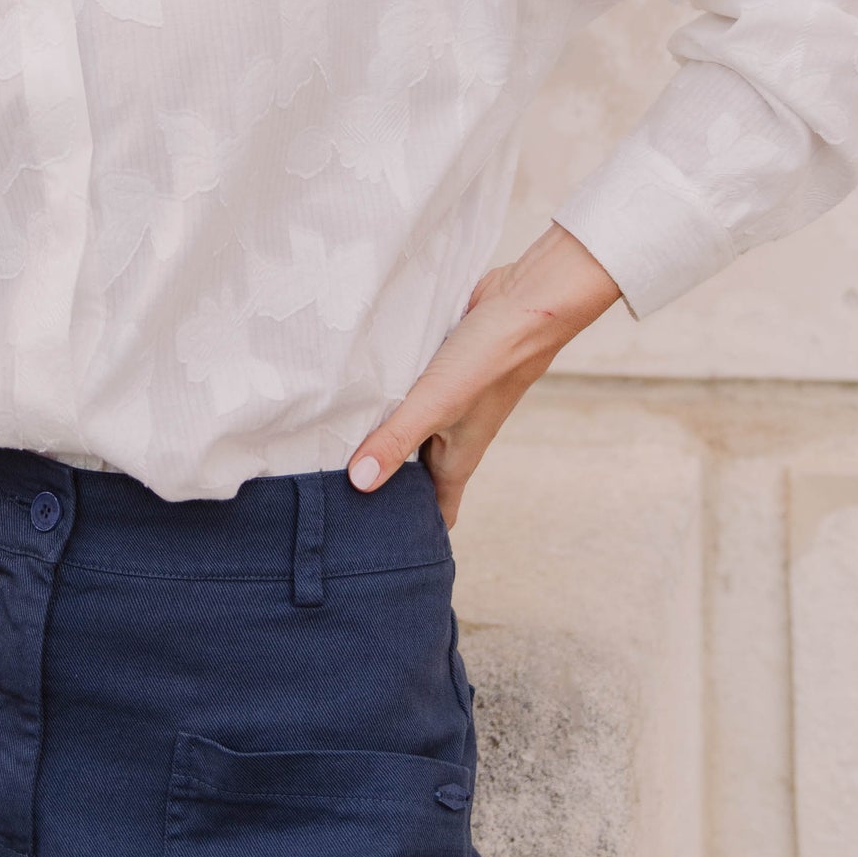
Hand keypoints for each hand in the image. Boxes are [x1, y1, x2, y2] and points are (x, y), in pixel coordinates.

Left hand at [347, 224, 620, 525]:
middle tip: (338, 503)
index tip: (382, 556)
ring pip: (410, 431)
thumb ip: (397, 440)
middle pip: (416, 474)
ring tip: (329, 452)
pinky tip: (352, 394)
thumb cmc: (493, 358)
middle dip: (386, 489)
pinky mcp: (439, 370)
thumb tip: (359, 483)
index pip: (437, 511)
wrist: (528, 300)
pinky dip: (385, 399)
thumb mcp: (436, 402)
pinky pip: (408, 394)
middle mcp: (453, 434)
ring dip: (381, 438)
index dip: (416, 537)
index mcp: (457, 456)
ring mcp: (448, 402)